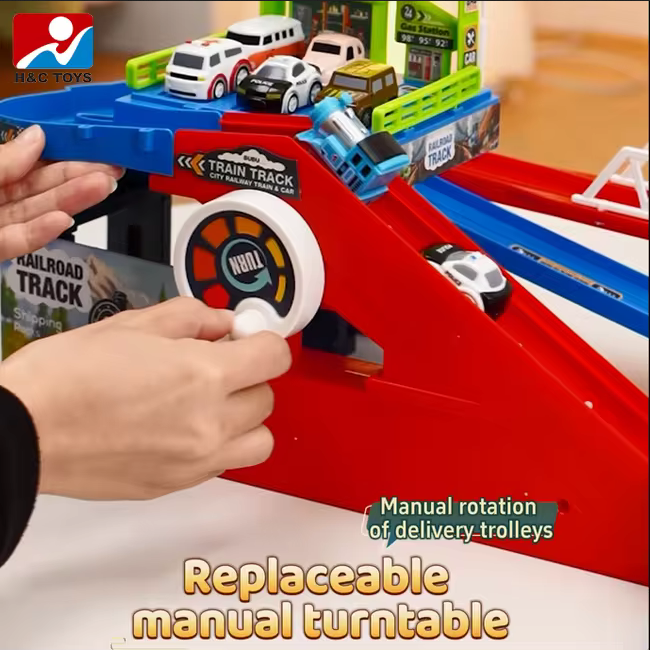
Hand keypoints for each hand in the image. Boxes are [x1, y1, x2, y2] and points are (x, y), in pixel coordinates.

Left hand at [0, 124, 122, 261]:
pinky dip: (42, 232)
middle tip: (111, 171)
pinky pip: (20, 240)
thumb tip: (36, 136)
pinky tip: (64, 220)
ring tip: (102, 188)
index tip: (91, 146)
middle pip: (39, 186)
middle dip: (77, 177)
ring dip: (72, 201)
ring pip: (37, 212)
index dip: (59, 152)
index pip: (27, 158)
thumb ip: (3, 159)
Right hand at [0, 297, 291, 499]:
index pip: (274, 357)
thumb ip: (192, 318)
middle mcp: (209, 424)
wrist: (23, 430)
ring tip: (210, 404)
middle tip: (218, 367)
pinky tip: (183, 428)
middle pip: (268, 398)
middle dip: (249, 377)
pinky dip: (219, 444)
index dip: (264, 342)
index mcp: (203, 376)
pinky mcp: (176, 485)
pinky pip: (223, 463)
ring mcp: (196, 461)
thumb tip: (223, 323)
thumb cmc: (68, 375)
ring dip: (245, 418)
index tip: (249, 339)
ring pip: (258, 439)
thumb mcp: (133, 324)